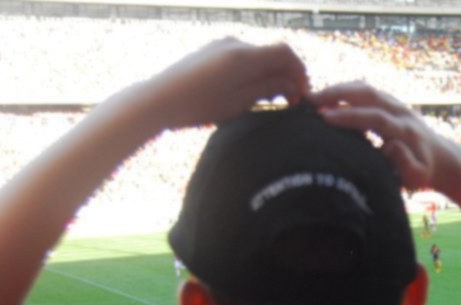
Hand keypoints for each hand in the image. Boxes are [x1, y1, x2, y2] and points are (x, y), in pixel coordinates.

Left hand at [149, 38, 308, 129]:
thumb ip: (269, 88)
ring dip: (270, 76)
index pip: (285, 53)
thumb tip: (292, 83)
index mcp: (244, 55)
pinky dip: (254, 73)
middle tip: (290, 102)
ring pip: (258, 57)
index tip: (302, 94)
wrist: (158, 99)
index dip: (299, 72)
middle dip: (286, 76)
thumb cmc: (198, 105)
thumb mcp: (240, 102)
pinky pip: (243, 59)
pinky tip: (251, 93)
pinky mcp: (212, 51)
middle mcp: (235, 44)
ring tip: (271, 101)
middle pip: (273, 54)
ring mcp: (222, 45)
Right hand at [312, 81, 451, 189]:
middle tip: (309, 101)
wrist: (439, 156)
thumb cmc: (422, 171)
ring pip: (364, 88)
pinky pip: (364, 90)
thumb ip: (405, 164)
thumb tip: (390, 145)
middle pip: (368, 94)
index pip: (375, 117)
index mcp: (406, 130)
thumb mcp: (417, 176)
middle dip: (337, 94)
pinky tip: (325, 99)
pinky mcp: (389, 101)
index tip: (324, 117)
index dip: (350, 116)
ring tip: (311, 98)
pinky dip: (344, 91)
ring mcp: (395, 103)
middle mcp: (401, 111)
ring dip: (337, 89)